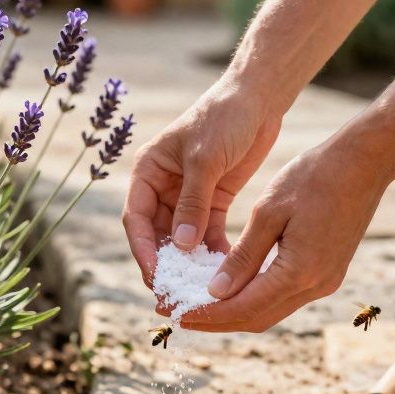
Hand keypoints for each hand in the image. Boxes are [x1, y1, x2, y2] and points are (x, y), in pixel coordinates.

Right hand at [122, 78, 282, 282]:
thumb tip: (180, 246)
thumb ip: (192, 203)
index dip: (144, 250)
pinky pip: (207, 234)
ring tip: (199, 290)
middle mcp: (162, 187)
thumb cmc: (224, 118)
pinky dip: (212, 252)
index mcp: (147, 172)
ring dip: (189, 263)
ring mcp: (187, 196)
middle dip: (166, 264)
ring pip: (182, 239)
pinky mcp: (213, 200)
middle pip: (157, 235)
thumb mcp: (205, 160)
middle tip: (175, 294)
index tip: (155, 276)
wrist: (258, 99)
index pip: (137, 219)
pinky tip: (222, 272)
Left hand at [180, 134, 393, 332]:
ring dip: (234, 312)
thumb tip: (216, 292)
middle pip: (256, 319)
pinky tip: (231, 288)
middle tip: (178, 314)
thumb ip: (243, 256)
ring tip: (198, 304)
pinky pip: (284, 297)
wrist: (365, 163)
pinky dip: (254, 298)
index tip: (176, 314)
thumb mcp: (269, 212)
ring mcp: (325, 282)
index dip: (207, 315)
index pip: (243, 308)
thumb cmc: (314, 178)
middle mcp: (315, 286)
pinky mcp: (328, 273)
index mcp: (299, 272)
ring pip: (270, 311)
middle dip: (216, 321)